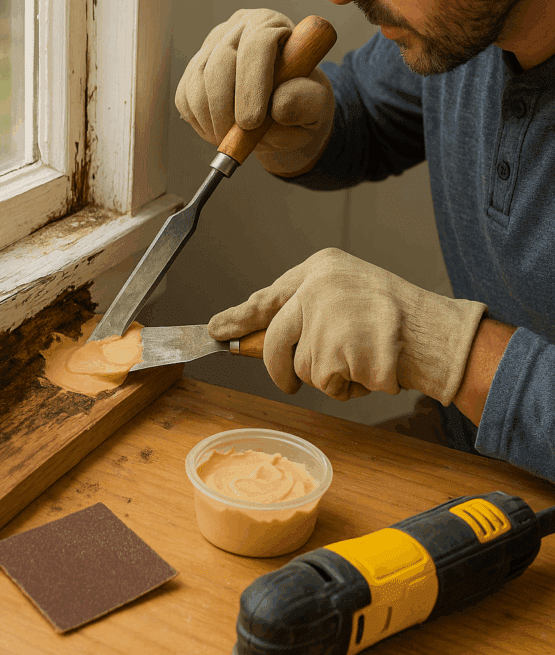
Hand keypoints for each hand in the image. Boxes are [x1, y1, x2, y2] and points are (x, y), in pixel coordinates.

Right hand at [175, 8, 335, 176]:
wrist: (283, 108)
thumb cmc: (301, 100)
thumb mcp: (316, 104)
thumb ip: (306, 102)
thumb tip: (280, 105)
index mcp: (273, 25)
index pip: (257, 44)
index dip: (251, 85)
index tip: (252, 123)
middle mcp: (238, 27)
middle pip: (221, 61)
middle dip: (226, 108)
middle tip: (237, 139)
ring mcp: (212, 46)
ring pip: (199, 80)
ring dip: (211, 118)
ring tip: (229, 139)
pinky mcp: (194, 68)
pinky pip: (186, 96)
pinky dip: (198, 121)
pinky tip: (218, 131)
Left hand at [207, 248, 487, 403]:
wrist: (438, 335)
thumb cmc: (399, 319)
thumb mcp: (349, 295)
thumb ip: (310, 309)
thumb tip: (261, 336)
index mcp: (321, 267)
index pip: (268, 297)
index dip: (239, 317)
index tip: (216, 330)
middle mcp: (318, 287)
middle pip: (274, 338)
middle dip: (277, 368)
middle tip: (288, 385)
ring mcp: (325, 318)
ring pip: (301, 366)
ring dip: (329, 376)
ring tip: (362, 359)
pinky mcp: (335, 350)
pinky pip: (325, 383)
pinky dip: (347, 388)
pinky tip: (370, 370)